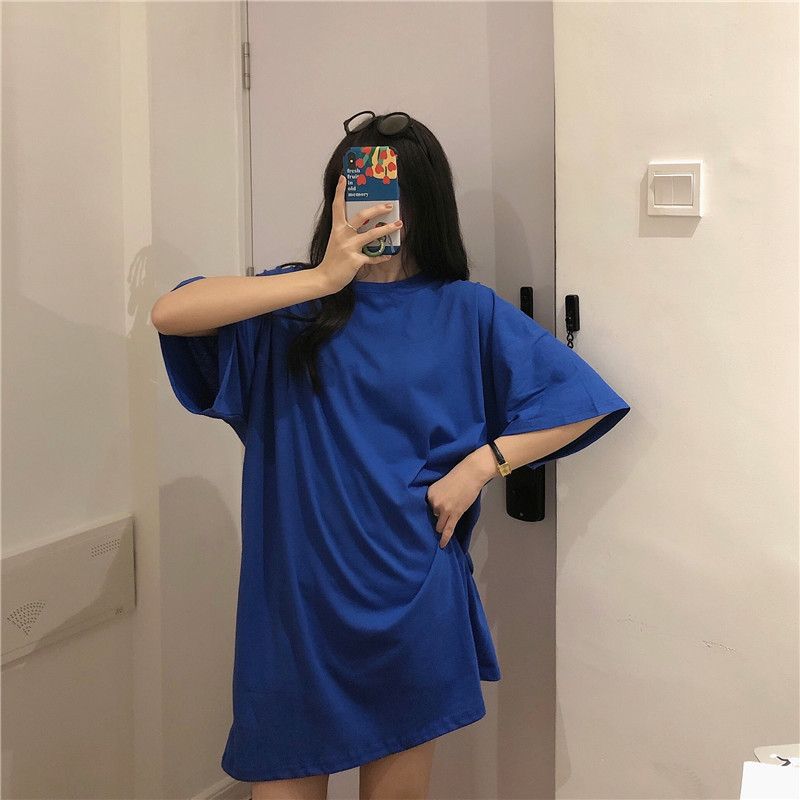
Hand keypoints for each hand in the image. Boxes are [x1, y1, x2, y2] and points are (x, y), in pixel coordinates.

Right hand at [316, 175, 403, 293]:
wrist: (325, 278)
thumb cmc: (332, 260)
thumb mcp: (336, 242)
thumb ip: (348, 233)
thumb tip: (366, 226)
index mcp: (337, 229)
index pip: (337, 206)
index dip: (340, 191)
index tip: (344, 177)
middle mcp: (343, 235)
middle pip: (361, 216)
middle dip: (377, 209)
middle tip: (389, 205)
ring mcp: (349, 248)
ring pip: (372, 235)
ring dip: (387, 229)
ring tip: (399, 224)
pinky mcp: (356, 260)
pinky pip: (373, 257)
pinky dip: (381, 256)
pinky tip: (388, 255)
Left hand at [425, 456, 490, 548]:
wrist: (471, 473)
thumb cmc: (458, 476)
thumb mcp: (441, 485)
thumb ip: (436, 496)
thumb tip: (435, 509)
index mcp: (429, 493)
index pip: (426, 507)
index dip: (432, 509)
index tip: (432, 513)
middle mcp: (434, 502)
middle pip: (432, 516)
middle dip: (438, 517)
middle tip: (443, 516)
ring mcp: (444, 509)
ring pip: (439, 525)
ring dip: (441, 527)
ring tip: (441, 530)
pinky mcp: (455, 514)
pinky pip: (448, 529)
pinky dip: (445, 538)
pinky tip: (442, 545)